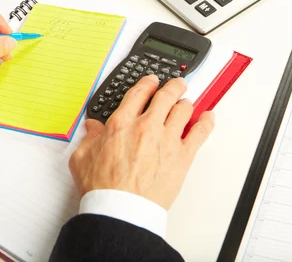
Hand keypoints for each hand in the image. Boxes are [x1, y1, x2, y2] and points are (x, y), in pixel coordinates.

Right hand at [69, 75, 214, 209]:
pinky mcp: (182, 156)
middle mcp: (146, 126)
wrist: (121, 209)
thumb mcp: (82, 158)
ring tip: (186, 103)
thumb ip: (89, 138)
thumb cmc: (103, 188)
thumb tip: (92, 128)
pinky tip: (208, 117)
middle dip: (173, 87)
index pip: (139, 93)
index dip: (148, 83)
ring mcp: (166, 139)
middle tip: (176, 85)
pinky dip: (207, 121)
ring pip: (184, 109)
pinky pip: (200, 132)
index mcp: (122, 123)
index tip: (151, 81)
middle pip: (166, 95)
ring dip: (186, 103)